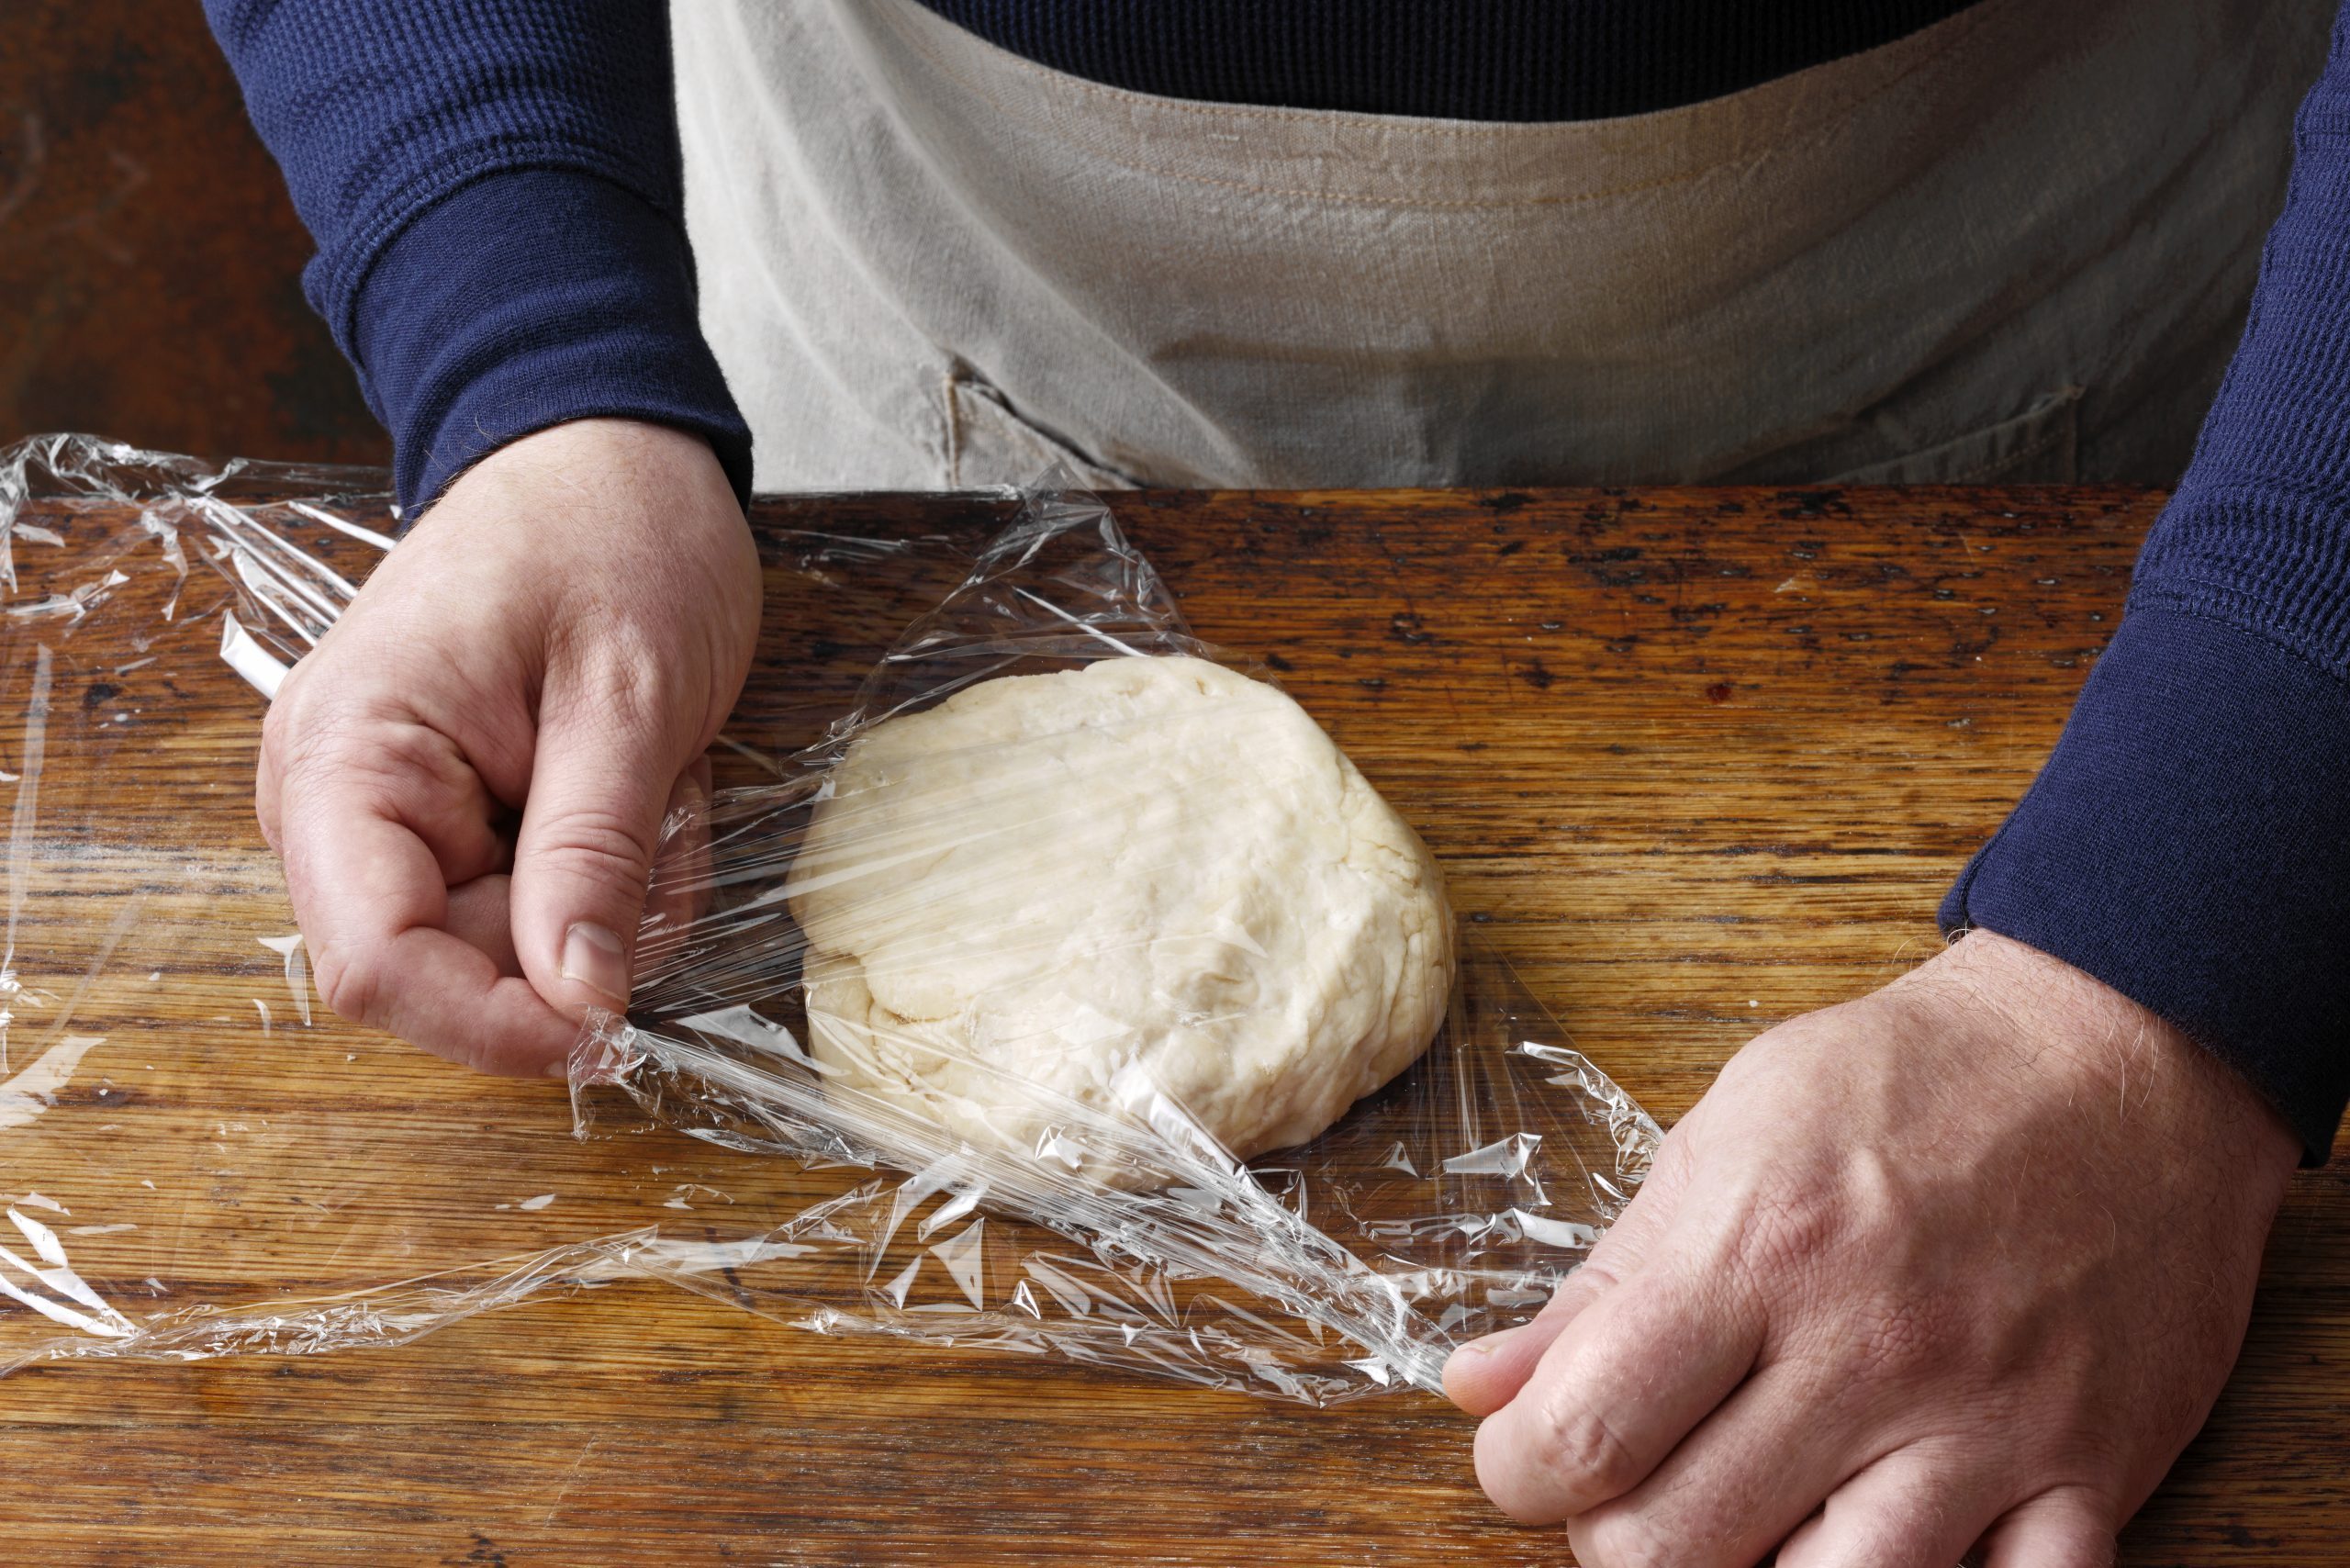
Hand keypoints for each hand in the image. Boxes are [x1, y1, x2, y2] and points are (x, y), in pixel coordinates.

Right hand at [257, 418, 759, 1073]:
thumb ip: (594, 857)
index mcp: (346, 760)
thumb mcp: (628, 699)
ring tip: (660, 779)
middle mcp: (339, 800)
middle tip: (664, 819)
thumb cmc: (612, 533)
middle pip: (448, 971)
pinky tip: (647, 784)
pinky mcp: (456, 816)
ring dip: (614, 894)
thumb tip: (580, 1006)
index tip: (611, 1029)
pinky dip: (616, 870)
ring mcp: (396, 812)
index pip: (375, 967)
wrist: (605, 446)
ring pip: (513, 948)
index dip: (492, 1026)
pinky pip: (541, 904)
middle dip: (579, 933)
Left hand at [1445, 929, 2297, 1564]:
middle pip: (1675, 1548)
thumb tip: (1475, 1386)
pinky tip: (1887, 1535)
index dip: (1518, 1470)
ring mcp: (1989, 1425)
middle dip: (1617, 1535)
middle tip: (1636, 1481)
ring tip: (1751, 1512)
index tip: (1526, 1453)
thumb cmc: (1908, 1082)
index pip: (1582, 1433)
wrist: (2122, 1049)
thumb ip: (1601, 1278)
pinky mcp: (2092, 1472)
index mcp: (1757, 1252)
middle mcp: (1869, 1351)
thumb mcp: (1724, 1135)